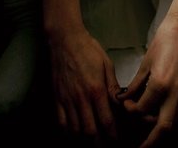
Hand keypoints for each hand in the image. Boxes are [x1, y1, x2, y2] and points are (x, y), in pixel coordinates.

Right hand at [48, 27, 120, 143]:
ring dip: (85, 138)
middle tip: (105, 143)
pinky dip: (69, 131)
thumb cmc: (88, 49)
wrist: (65, 40)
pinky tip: (75, 131)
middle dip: (99, 142)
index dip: (112, 135)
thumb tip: (120, 103)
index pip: (106, 121)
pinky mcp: (57, 98)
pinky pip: (61, 122)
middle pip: (90, 131)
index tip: (116, 140)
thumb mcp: (107, 64)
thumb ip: (113, 86)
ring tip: (92, 139)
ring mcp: (67, 100)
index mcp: (96, 90)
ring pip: (75, 130)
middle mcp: (81, 98)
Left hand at [118, 14, 177, 146]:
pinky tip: (161, 111)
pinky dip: (171, 115)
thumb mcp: (145, 63)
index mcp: (161, 84)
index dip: (132, 110)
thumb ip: (136, 85)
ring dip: (161, 127)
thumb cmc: (164, 40)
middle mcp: (176, 92)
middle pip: (164, 127)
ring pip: (174, 120)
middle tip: (141, 147)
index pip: (143, 110)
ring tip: (148, 124)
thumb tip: (125, 99)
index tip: (126, 105)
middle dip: (151, 141)